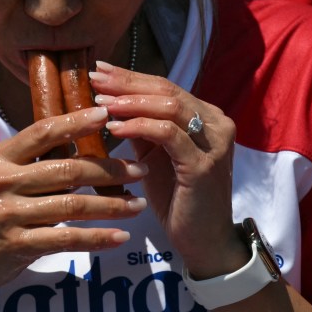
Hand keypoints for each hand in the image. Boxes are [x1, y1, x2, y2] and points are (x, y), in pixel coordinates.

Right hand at [0, 106, 147, 291]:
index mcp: (1, 156)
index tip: (108, 114)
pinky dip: (98, 238)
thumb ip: (34, 161)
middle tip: (139, 169)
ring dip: (112, 205)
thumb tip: (82, 144)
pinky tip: (120, 237)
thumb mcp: (0, 176)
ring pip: (73, 205)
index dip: (77, 121)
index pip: (44, 131)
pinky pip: (67, 239)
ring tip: (138, 204)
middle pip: (68, 169)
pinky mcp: (17, 244)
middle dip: (110, 169)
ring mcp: (9, 213)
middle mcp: (3, 180)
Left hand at [89, 61, 248, 279]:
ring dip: (130, 102)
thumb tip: (109, 100)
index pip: (166, 87)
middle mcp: (216, 123)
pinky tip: (114, 127)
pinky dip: (138, 126)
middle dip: (127, 83)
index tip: (99, 71)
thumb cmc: (178, 198)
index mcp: (206, 117)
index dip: (131, 77)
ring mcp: (213, 142)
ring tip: (100, 102)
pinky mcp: (203, 164)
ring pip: (169, 106)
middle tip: (95, 79)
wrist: (204, 241)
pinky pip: (167, 134)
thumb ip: (142, 128)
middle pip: (167, 90)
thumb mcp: (155, 156)